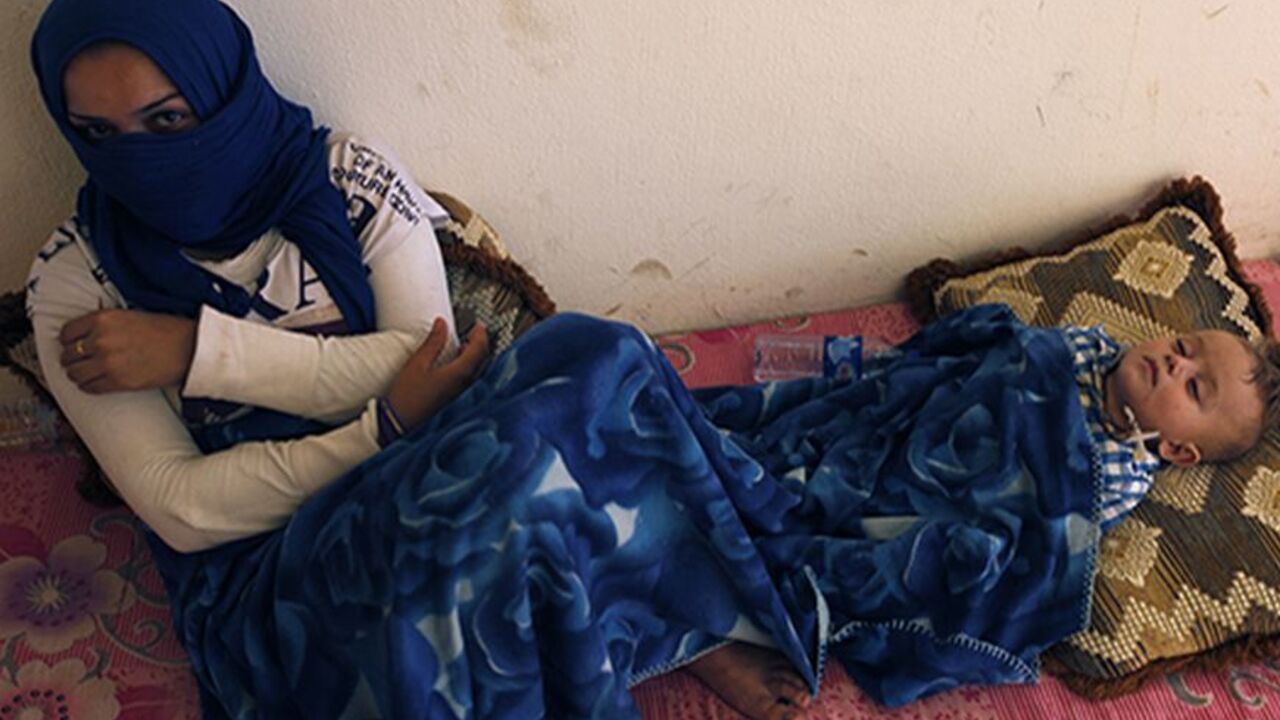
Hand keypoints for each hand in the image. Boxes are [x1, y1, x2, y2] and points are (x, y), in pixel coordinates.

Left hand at [59, 309, 196, 393]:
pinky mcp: (117, 381)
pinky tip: (98, 382)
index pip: (67, 333)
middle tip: (81, 361)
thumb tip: (85, 336)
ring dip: (79, 375)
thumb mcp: (130, 316)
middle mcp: (100, 340)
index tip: (73, 345)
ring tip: (88, 374)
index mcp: (103, 319)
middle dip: (73, 359)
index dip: (68, 341)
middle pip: (67, 355)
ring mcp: (107, 362)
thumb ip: (105, 324)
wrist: (190, 348)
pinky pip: (90, 388)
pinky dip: (90, 386)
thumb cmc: (166, 330)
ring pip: (74, 374)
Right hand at [385, 318, 489, 430]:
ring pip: (477, 370)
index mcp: (460, 374)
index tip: (478, 325)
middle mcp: (465, 384)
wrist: (400, 422)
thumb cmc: (407, 397)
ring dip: (474, 355)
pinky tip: (456, 363)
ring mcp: (462, 394)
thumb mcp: (418, 363)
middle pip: (482, 359)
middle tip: (474, 332)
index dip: (480, 334)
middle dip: (480, 343)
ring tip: (465, 344)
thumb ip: (433, 342)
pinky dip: (468, 366)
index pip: (479, 349)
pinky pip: (469, 379)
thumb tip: (441, 324)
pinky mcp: (456, 399)